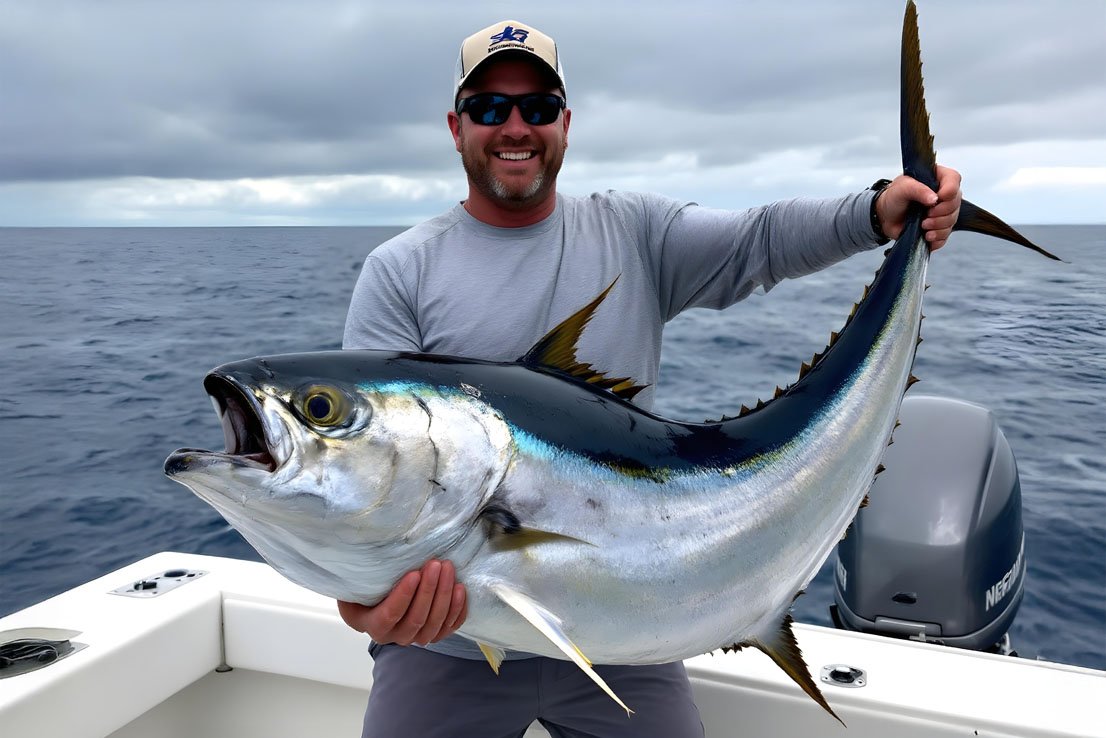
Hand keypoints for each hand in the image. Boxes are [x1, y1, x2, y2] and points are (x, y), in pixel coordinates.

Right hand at [336, 559, 466, 645]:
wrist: (381, 603)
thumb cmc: (369, 589)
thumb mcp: (359, 582)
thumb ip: (362, 574)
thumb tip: (367, 551)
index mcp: (374, 624)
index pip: (389, 615)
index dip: (403, 596)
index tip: (414, 573)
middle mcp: (395, 636)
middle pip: (416, 619)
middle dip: (429, 590)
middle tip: (435, 564)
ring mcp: (416, 637)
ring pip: (435, 623)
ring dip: (444, 595)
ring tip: (448, 570)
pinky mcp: (434, 634)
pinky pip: (449, 627)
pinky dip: (457, 609)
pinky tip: (460, 589)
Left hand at [876, 165, 962, 249]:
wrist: (885, 217)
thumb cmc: (893, 198)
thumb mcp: (902, 188)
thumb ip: (917, 189)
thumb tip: (934, 198)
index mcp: (937, 178)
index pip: (954, 180)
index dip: (949, 192)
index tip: (936, 200)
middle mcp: (943, 194)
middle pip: (955, 204)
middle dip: (940, 213)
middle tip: (926, 215)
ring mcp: (942, 211)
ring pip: (951, 221)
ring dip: (937, 226)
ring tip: (923, 225)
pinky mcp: (939, 227)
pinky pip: (946, 235)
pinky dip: (937, 238)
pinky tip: (927, 236)